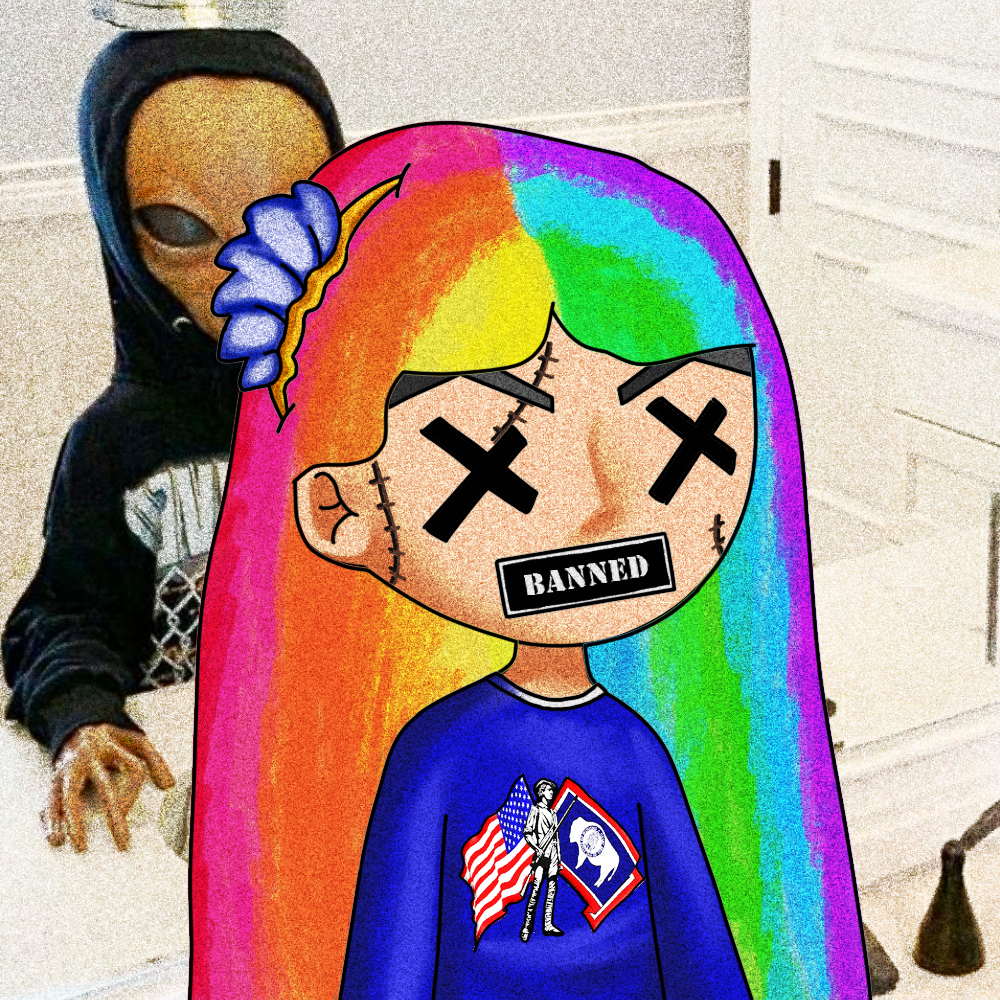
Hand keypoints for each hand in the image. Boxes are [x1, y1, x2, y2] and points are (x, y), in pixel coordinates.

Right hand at [43, 723, 175, 851]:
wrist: (76, 729)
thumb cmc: (112, 742)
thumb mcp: (136, 742)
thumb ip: (154, 760)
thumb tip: (169, 785)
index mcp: (110, 745)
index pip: (134, 766)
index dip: (141, 784)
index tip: (139, 806)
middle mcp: (88, 757)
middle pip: (102, 784)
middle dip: (113, 813)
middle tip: (122, 840)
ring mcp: (67, 770)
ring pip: (68, 796)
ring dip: (72, 821)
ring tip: (78, 844)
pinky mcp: (53, 782)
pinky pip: (49, 802)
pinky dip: (50, 821)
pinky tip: (55, 838)